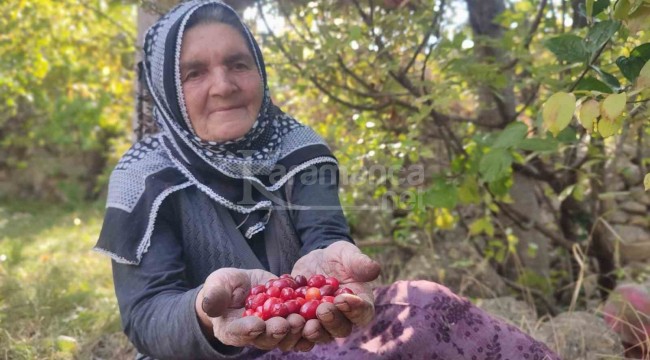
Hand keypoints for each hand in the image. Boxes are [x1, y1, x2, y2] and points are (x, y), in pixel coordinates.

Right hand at [196, 268, 310, 351]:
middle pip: (267, 339)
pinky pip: (304, 325)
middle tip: (288, 322)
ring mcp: (275, 329)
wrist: (243, 286)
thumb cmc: (224, 287)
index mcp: (232, 330)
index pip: (239, 334)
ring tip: (304, 318)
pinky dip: (312, 320)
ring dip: (297, 330)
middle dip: (278, 331)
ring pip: (288, 336)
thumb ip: (214, 295)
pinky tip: (318, 309)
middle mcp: (256, 335)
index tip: (257, 325)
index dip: (248, 331)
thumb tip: (209, 305)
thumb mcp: (217, 285)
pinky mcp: (291, 319)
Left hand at [291, 241, 380, 342]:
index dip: (354, 309)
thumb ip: (360, 262)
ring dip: (311, 331)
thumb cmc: (339, 258)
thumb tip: (375, 268)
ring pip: (319, 334)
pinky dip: (290, 328)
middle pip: (340, 328)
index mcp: (361, 305)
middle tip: (322, 310)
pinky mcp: (304, 324)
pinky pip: (298, 331)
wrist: (316, 261)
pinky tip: (282, 321)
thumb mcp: (348, 254)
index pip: (362, 312)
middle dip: (331, 321)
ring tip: (302, 322)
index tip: (343, 299)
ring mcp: (323, 325)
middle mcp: (344, 320)